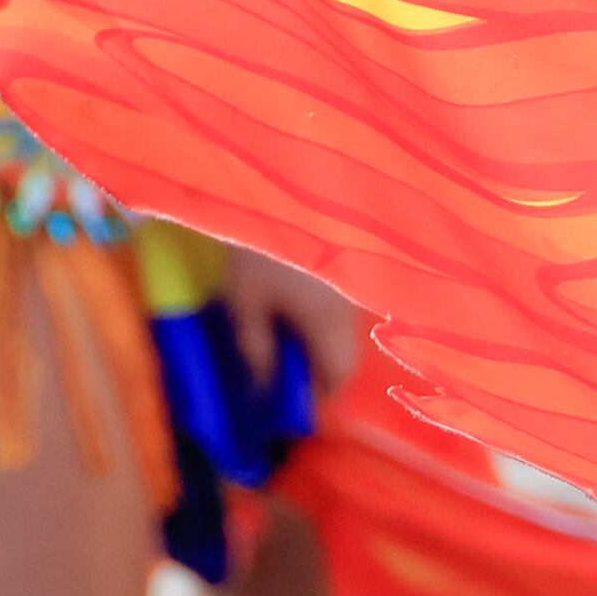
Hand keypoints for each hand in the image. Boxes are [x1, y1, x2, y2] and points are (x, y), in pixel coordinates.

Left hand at [218, 246, 361, 400]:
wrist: (283, 187)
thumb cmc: (260, 249)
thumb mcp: (246, 302)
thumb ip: (255, 349)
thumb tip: (262, 390)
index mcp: (329, 325)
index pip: (337, 378)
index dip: (316, 399)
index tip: (287, 408)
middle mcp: (350, 310)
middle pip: (342, 355)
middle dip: (313, 372)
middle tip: (275, 374)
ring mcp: (350, 286)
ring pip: (339, 331)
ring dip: (312, 344)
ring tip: (275, 341)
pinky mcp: (343, 268)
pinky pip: (335, 308)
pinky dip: (314, 320)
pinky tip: (288, 309)